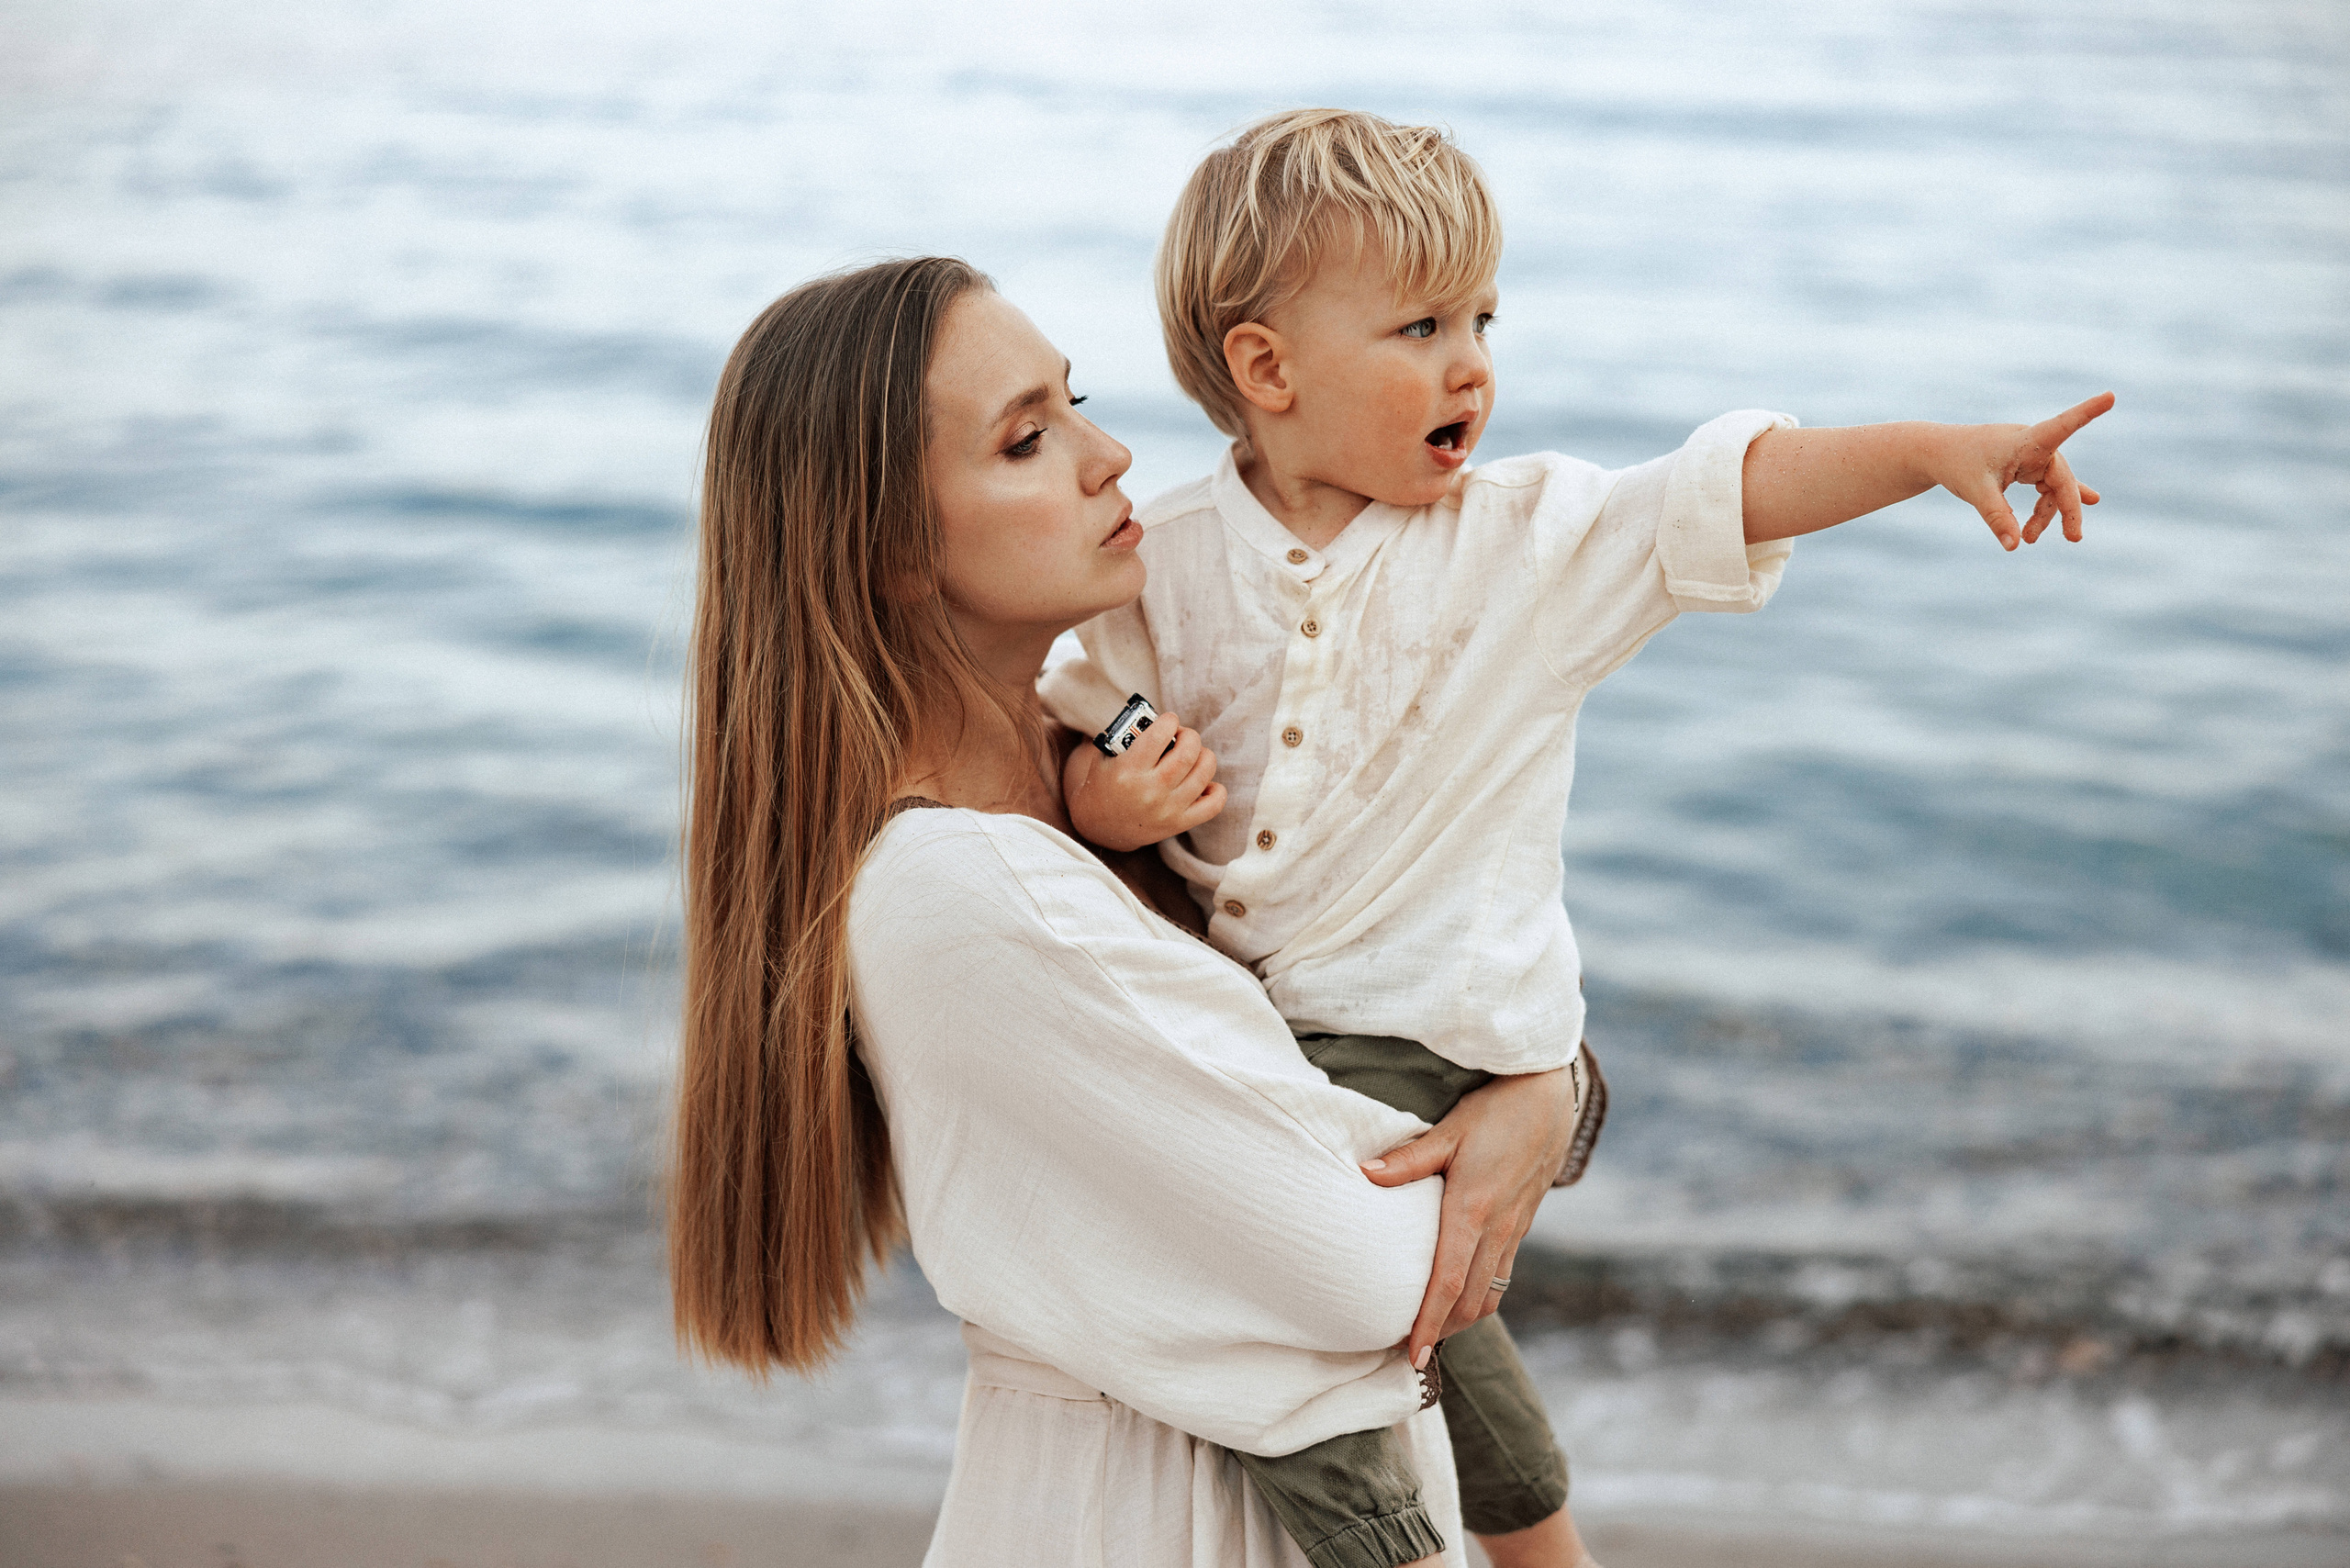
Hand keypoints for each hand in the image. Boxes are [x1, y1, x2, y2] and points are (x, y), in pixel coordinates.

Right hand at [1062, 709, 1225, 851]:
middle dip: (1189, 736)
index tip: (1169, 720)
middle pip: (1188, 753)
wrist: (1101, 826)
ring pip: (1203, 773)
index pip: (1159, 736)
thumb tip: (1158, 717)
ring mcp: (1167, 809)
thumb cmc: (1105, 783)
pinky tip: (1203, 781)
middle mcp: (1150, 791)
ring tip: (1192, 755)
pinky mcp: (1179, 823)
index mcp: (1128, 770)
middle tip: (1182, 736)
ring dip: (1203, 755)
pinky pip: (1213, 805)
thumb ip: (1128, 734)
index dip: (1169, 720)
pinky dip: (1216, 789)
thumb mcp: (1106, 756)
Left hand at [1361, 1067, 1577, 1364]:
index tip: (1412, 1356)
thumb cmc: (1497, 1109)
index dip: (1429, 1324)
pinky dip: (1479, 1298)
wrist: (1552, 1097)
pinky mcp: (1522, 1224)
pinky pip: (1501, 1276)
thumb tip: (1365, 1173)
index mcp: (1472, 1210)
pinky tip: (1459, 1298)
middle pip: (1469, 1302)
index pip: (1447, 1284)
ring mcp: (1514, 1230)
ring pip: (1489, 1295)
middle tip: (1407, 1355)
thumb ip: (1409, 1159)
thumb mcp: (1450, 1129)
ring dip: (1461, 1321)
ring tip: (1429, 1335)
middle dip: (1441, 1334)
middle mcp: (1497, 1229)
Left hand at [1933, 392, 2112, 549]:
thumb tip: (2013, 547)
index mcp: (2026, 441)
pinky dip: (2052, 504)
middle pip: (2061, 479)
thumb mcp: (1976, 492)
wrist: (1937, 453)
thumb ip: (1997, 518)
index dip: (2087, 412)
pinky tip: (2088, 503)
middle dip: (2067, 509)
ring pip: (2052, 489)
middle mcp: (2034, 445)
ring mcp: (2032, 456)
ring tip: (2028, 539)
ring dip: (2045, 515)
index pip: (2062, 426)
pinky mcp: (2026, 466)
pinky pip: (2045, 488)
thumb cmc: (1956, 463)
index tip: (2110, 396)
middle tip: (2073, 538)